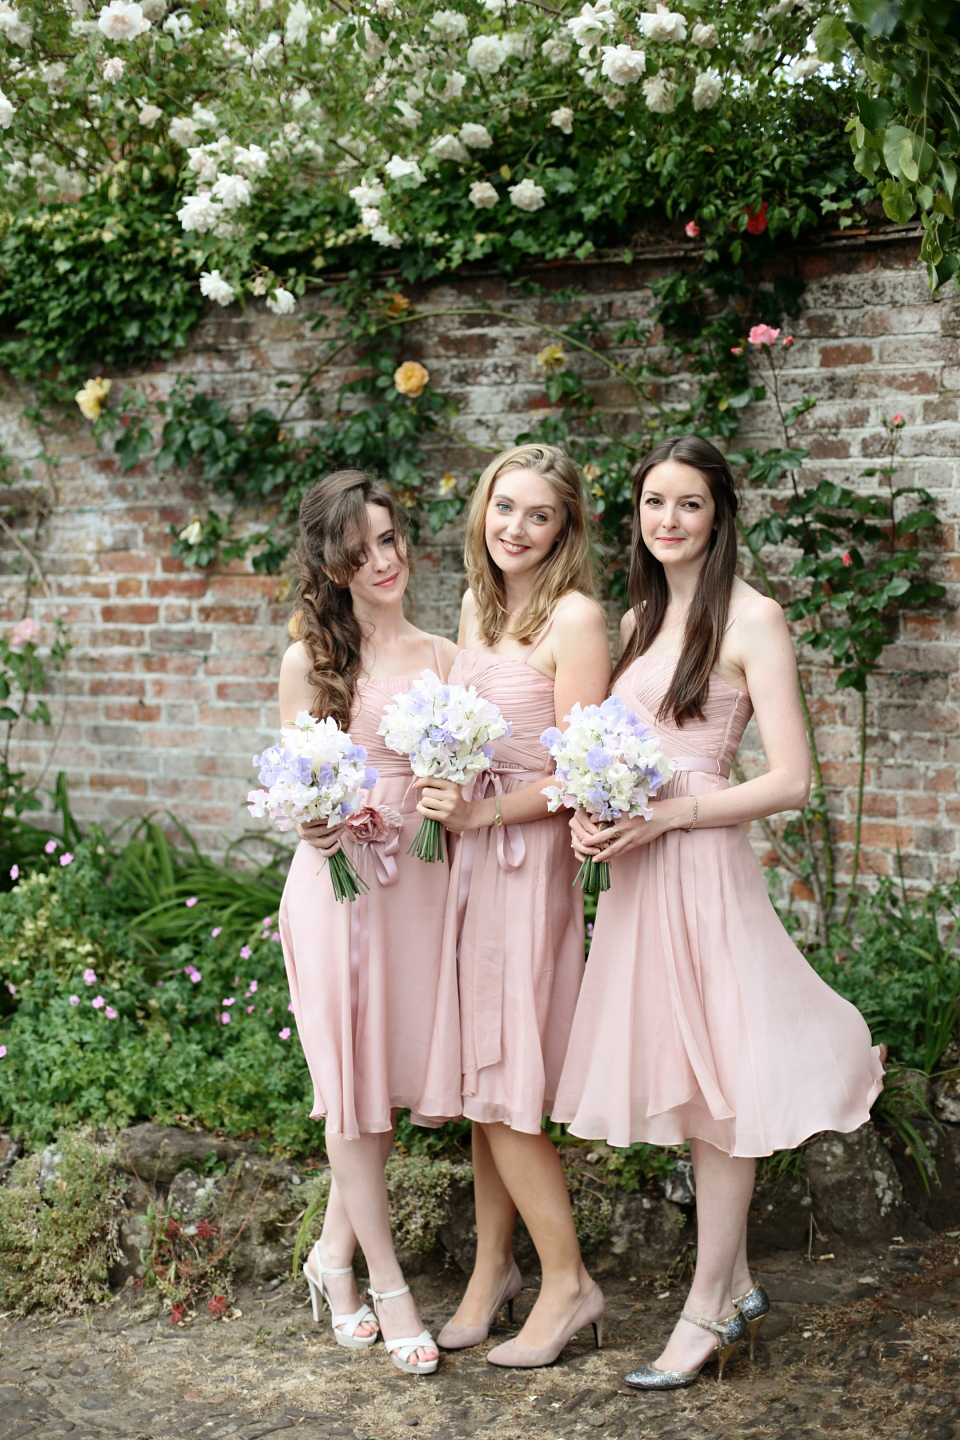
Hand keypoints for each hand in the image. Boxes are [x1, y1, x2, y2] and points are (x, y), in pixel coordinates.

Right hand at [297, 817, 344, 855]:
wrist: (305, 827)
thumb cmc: (312, 817)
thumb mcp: (314, 813)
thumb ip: (322, 813)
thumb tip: (335, 811)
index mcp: (304, 824)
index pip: (315, 821)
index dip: (327, 818)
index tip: (335, 815)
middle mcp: (306, 834)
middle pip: (322, 831)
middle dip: (334, 826)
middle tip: (342, 821)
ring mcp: (311, 842)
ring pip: (325, 842)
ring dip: (336, 836)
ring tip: (342, 829)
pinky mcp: (317, 849)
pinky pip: (325, 853)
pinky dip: (333, 850)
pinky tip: (339, 844)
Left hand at [415, 777, 478, 832]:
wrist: (467, 816)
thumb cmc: (455, 801)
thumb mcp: (449, 789)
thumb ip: (433, 783)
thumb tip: (414, 777)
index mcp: (451, 786)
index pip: (431, 780)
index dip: (420, 781)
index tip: (416, 785)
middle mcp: (450, 795)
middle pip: (426, 791)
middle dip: (425, 795)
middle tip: (431, 798)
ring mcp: (447, 807)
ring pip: (424, 801)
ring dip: (424, 803)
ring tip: (429, 804)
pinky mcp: (443, 817)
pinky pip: (425, 811)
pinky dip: (422, 809)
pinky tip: (425, 809)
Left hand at [569, 799, 689, 861]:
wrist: (663, 816)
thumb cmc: (645, 808)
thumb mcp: (628, 806)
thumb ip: (612, 810)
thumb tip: (594, 817)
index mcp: (622, 816)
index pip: (603, 821)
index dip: (593, 826)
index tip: (583, 829)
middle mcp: (625, 828)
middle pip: (605, 838)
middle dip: (593, 843)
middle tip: (582, 846)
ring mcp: (631, 837)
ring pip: (614, 849)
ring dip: (602, 855)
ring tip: (593, 860)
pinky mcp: (635, 843)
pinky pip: (622, 852)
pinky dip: (613, 856)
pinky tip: (607, 860)